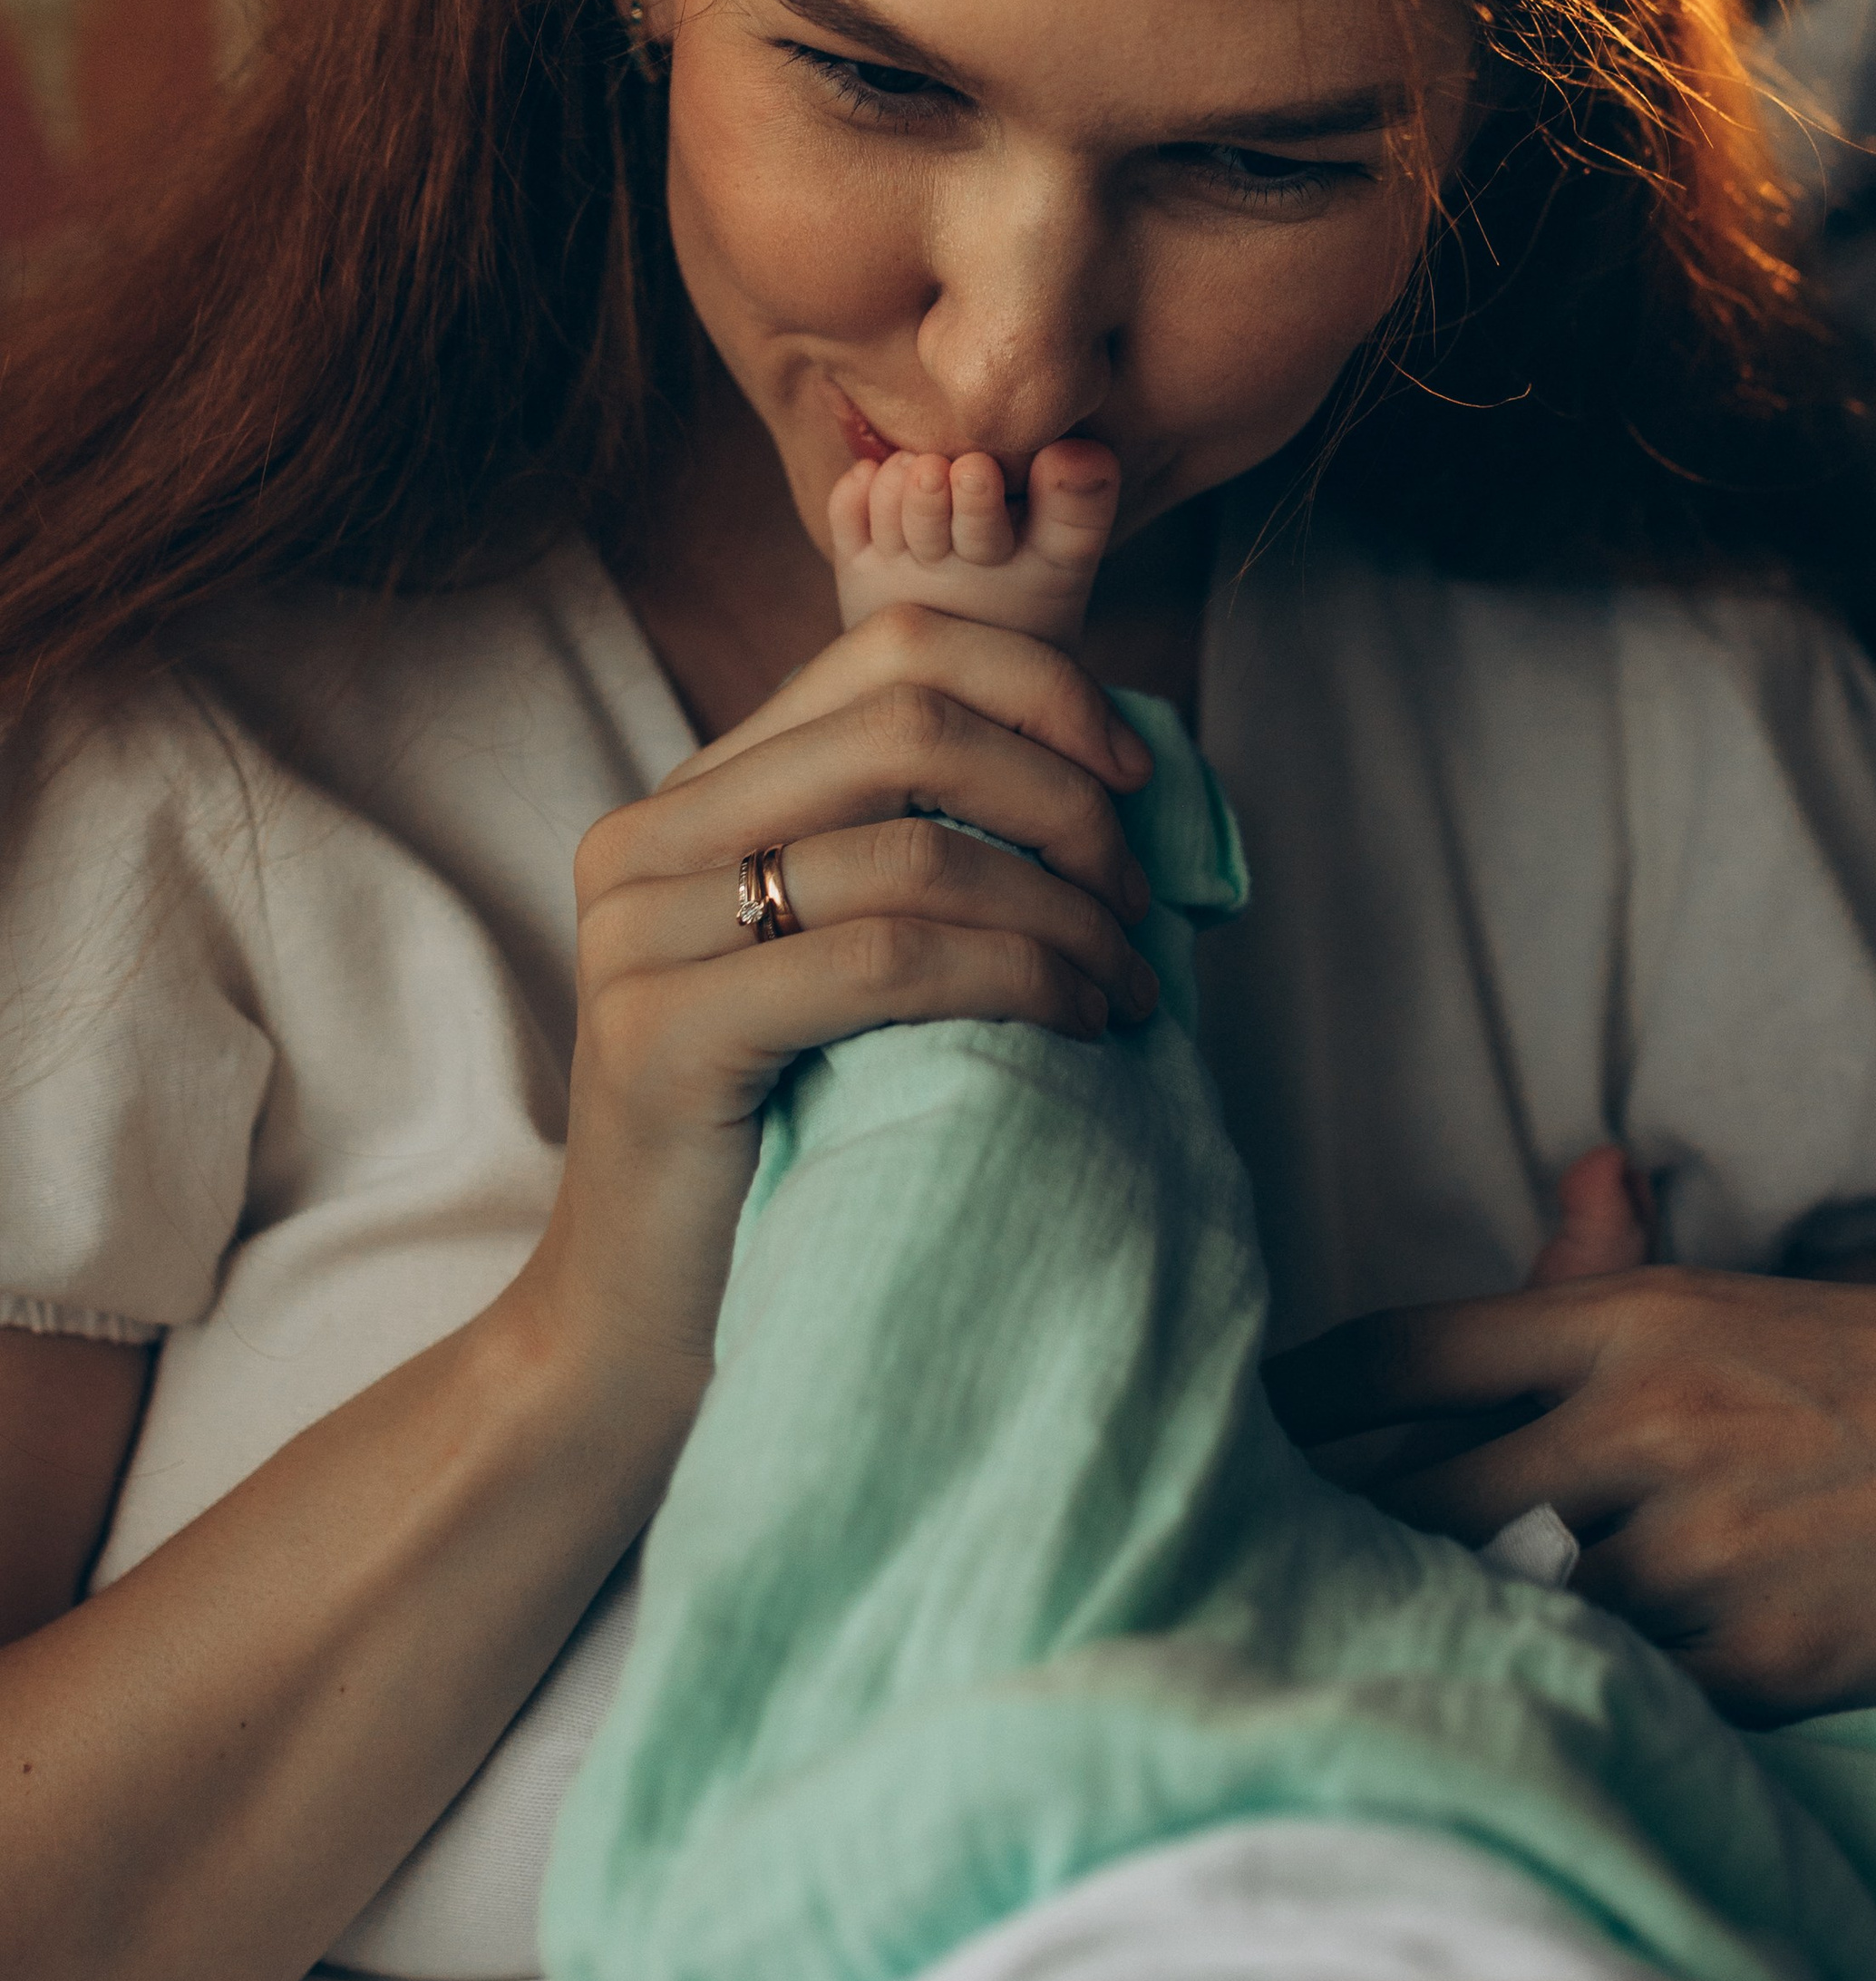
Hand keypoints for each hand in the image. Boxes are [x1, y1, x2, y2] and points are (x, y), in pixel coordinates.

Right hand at [532, 606, 1161, 1373]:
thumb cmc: (779, 1146)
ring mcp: (641, 933)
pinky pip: (888, 960)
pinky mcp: (662, 1034)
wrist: (637, 1333)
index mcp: (693, 797)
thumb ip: (913, 854)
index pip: (889, 647)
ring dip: (1062, 912)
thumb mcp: (841, 965)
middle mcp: (645, 838)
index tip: (1130, 778)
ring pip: (912, 847)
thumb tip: (1110, 776)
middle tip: (1133, 902)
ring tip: (1125, 987)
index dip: (1038, 688)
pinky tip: (1076, 1027)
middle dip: (1062, 797)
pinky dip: (1015, 979)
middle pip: (907, 717)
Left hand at [1265, 1264, 1875, 1854]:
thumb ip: (1625, 1277)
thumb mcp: (1751, 1307)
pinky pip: (1611, 1695)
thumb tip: (1573, 1178)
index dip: (1294, 1406)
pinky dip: (1559, 1710)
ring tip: (1354, 1668)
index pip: (1401, 1352)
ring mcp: (1697, 1541)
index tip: (1233, 1441)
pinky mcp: (1756, 1656)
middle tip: (1254, 1579)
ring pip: (1502, 1604)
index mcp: (1632, 1319)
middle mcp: (1644, 1417)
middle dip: (1336, 1545)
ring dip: (1436, 1636)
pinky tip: (1511, 1723)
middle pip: (1414, 1496)